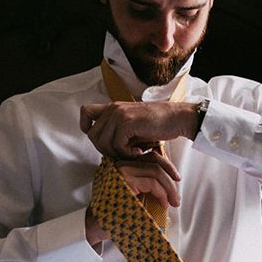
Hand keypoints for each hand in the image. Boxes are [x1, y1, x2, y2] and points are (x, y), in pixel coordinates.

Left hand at [80, 101, 198, 157]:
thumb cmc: (156, 125)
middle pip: (91, 134)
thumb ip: (115, 130)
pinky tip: (140, 152)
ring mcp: (119, 114)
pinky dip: (127, 153)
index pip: (85, 112)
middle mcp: (113, 108)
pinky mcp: (127, 122)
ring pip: (102, 142)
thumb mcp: (131, 125)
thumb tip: (100, 145)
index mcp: (112, 107)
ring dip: (116, 153)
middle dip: (104, 149)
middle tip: (123, 153)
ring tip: (133, 153)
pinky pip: (116, 145)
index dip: (87, 128)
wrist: (176, 118)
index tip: (103, 140)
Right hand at [85, 150, 180, 246]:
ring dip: (169, 188)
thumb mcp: (131, 194)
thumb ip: (142, 184)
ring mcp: (121, 171)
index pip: (148, 156)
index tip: (175, 178)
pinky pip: (152, 182)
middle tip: (176, 196)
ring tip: (173, 202)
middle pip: (153, 161)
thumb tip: (167, 181)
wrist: (95, 226)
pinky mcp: (124, 181)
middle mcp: (119, 164)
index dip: (166, 165)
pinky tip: (163, 203)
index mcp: (120, 165)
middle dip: (170, 178)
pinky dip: (162, 193)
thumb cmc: (112, 213)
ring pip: (155, 171)